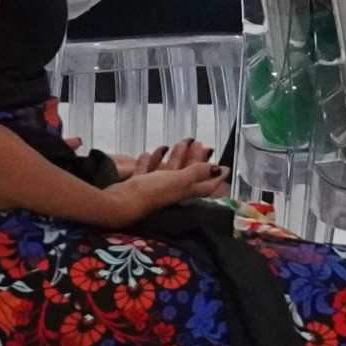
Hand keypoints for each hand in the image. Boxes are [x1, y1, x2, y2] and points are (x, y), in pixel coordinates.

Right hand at [108, 141, 226, 219]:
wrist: (118, 204)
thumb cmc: (150, 193)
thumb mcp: (178, 180)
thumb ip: (197, 173)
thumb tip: (219, 169)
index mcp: (184, 192)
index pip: (206, 185)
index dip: (217, 177)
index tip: (227, 167)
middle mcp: (171, 192)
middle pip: (188, 174)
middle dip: (196, 159)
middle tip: (202, 144)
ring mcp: (153, 189)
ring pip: (168, 170)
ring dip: (175, 156)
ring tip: (179, 142)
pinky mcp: (138, 186)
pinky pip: (147, 171)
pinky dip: (151, 160)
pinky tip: (151, 151)